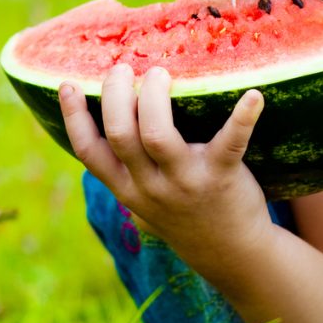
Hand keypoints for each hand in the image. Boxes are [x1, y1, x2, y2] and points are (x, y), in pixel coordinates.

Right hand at [59, 63, 269, 251]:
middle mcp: (150, 187)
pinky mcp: (221, 177)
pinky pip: (230, 142)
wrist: (231, 253)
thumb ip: (126, 172)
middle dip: (117, 95)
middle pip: (121, 134)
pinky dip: (242, 117)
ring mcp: (185, 182)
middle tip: (124, 69)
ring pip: (156, 135)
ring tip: (159, 74)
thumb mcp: (145, 202)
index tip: (68, 84)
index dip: (74, 118)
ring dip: (154, 97)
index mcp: (127, 189)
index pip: (89, 153)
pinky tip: (254, 96)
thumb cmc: (186, 215)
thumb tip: (111, 119)